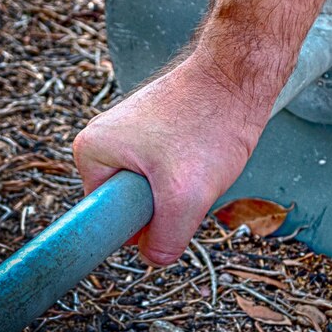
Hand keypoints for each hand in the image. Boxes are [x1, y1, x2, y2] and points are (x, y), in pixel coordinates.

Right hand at [72, 51, 268, 265]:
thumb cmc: (210, 122)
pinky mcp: (159, 127)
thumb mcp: (184, 196)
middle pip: (133, 203)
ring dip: (184, 186)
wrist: (239, 76)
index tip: (170, 200)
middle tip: (190, 177)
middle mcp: (106, 138)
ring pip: (157, 187)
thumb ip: (164, 241)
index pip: (106, 218)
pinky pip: (170, 169)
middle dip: (167, 202)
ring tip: (201, 157)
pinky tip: (206, 148)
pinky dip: (192, 169)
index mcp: (92, 151)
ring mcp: (133, 131)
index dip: (142, 223)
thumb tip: (154, 256)